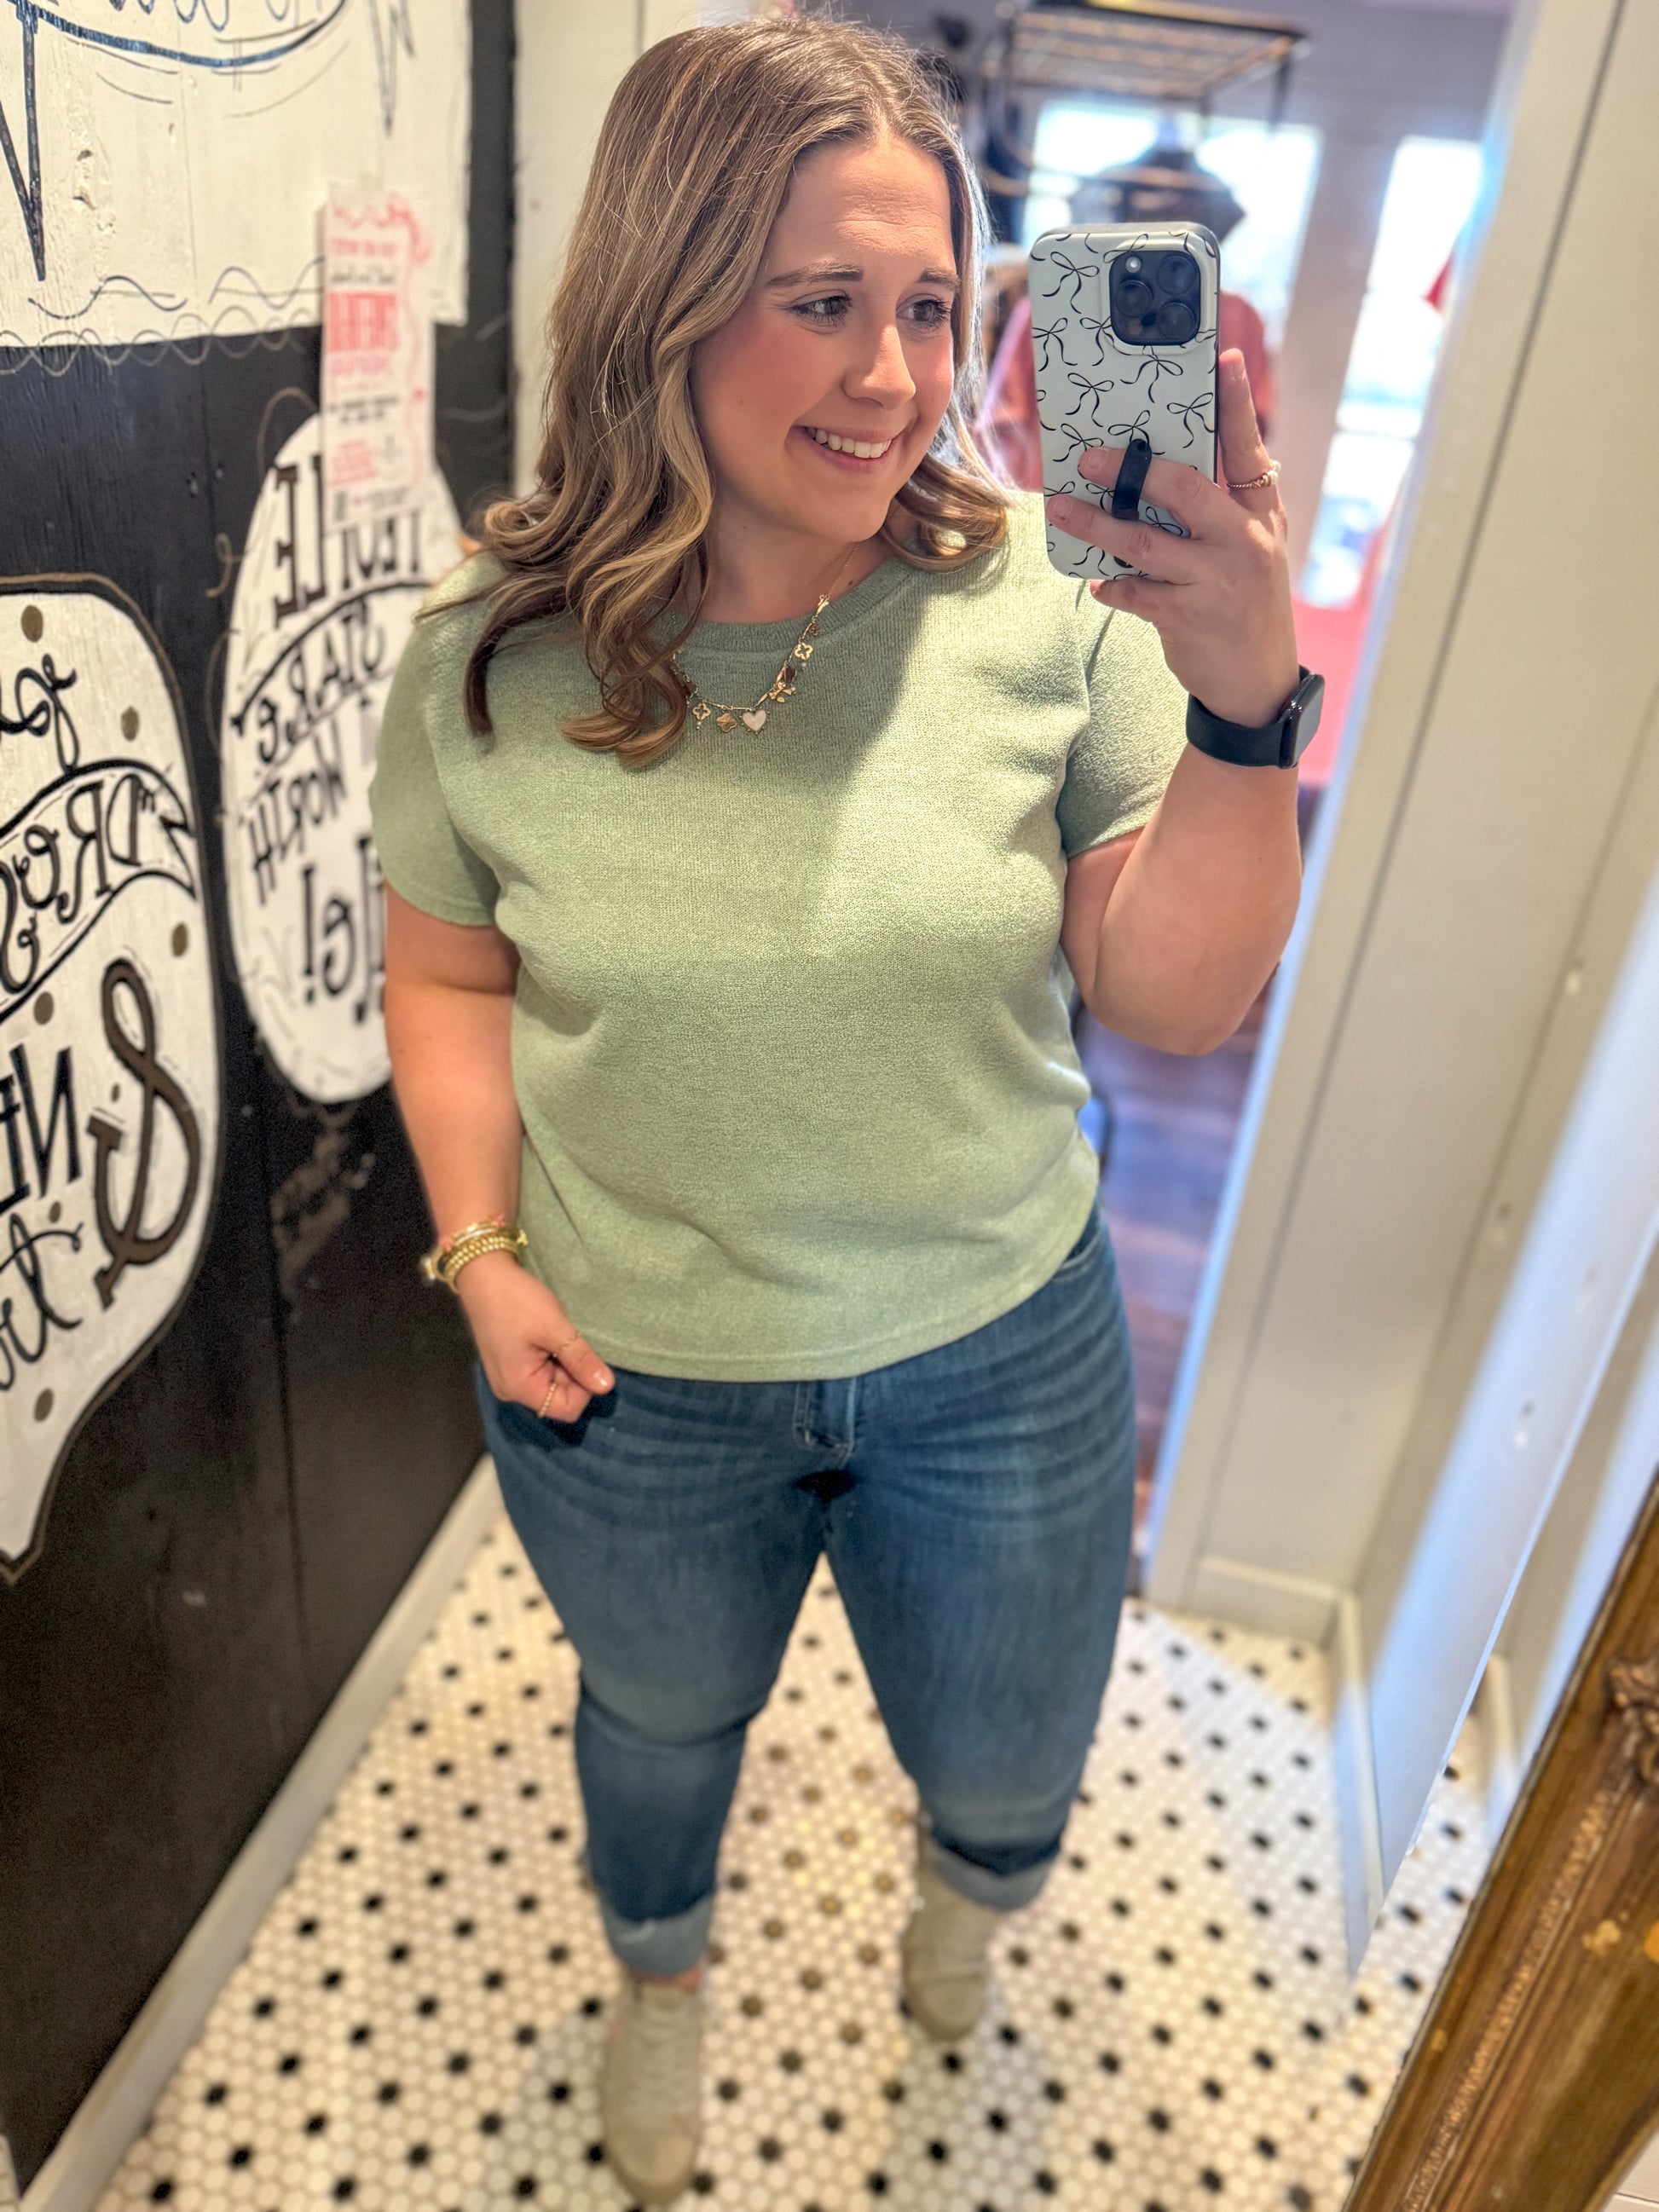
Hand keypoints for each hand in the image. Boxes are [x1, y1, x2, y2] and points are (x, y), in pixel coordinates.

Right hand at [454, 1250, 614, 1420]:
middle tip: (566, 1339)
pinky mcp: (510, 1365)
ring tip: (553, 1334)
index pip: (567, 1408)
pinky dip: (551, 1357)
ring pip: (551, 1383)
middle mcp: (511, 1391)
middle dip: (573, 1372)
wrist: (482, 1275)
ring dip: (563, 1362)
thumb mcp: (554, 1328)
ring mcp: (508, 1378)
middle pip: (559, 1397)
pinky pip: (540, 1372)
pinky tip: (545, 1335)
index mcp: (519, 1387)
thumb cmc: (517, 1301)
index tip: (583, 1355)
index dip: (584, 1387)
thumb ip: (581, 1359)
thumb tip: (607, 1387)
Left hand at [1044, 350, 1300, 728]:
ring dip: (1097, 525)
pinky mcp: (1187, 619)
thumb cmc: (1246, 600)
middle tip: (1089, 457)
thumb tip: (1166, 464)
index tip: (1223, 358)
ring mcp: (1216, 581)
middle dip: (1132, 470)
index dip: (1235, 403)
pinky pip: (1133, 592)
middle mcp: (1243, 541)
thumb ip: (1223, 503)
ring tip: (1061, 508)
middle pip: (1183, 489)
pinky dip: (1111, 585)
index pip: (1246, 448)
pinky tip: (1097, 581)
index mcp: (1260, 513)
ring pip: (1143, 543)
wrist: (1257, 681)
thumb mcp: (1253, 545)